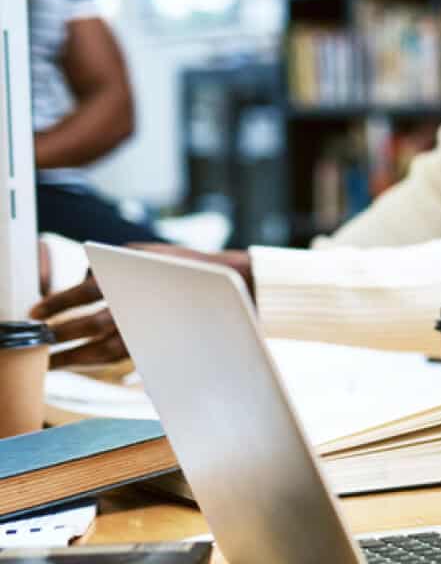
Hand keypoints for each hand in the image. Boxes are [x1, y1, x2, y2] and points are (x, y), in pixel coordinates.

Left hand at [28, 244, 252, 367]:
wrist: (231, 284)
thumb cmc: (187, 266)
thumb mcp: (144, 251)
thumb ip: (112, 263)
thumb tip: (83, 280)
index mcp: (132, 277)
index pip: (82, 293)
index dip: (55, 303)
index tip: (35, 312)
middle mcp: (137, 305)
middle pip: (87, 325)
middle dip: (59, 334)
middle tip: (38, 340)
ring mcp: (147, 327)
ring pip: (101, 348)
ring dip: (72, 356)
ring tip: (52, 362)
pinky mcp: (156, 342)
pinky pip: (119, 356)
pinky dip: (97, 359)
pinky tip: (83, 361)